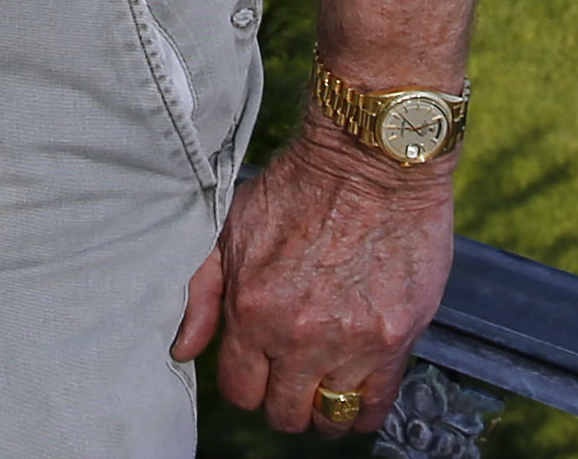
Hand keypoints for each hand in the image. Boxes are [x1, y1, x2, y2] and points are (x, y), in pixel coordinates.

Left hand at [173, 129, 456, 435]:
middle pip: (284, 412)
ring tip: (325, 384)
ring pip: (329, 416)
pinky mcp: (393, 340)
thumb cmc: (298, 187)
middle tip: (292, 378)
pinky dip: (364, 410)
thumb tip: (184, 348)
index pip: (240, 391)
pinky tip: (358, 393)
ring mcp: (349, 343)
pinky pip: (376, 405)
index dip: (247, 385)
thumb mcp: (231, 228)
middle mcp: (298, 337)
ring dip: (323, 408)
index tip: (259, 371)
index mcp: (252, 312)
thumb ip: (201, 292)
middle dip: (283, 401)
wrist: (370, 162)